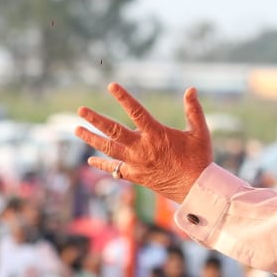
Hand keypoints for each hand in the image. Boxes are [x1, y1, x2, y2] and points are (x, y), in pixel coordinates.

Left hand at [76, 85, 213, 203]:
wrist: (196, 189)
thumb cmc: (200, 159)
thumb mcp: (200, 132)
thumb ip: (194, 110)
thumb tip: (190, 89)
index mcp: (157, 134)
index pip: (136, 111)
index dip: (124, 97)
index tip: (111, 86)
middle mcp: (142, 148)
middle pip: (113, 131)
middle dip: (96, 120)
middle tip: (81, 110)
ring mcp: (137, 163)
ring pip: (109, 149)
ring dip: (91, 139)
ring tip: (77, 129)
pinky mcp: (136, 176)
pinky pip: (115, 170)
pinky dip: (102, 164)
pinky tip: (91, 159)